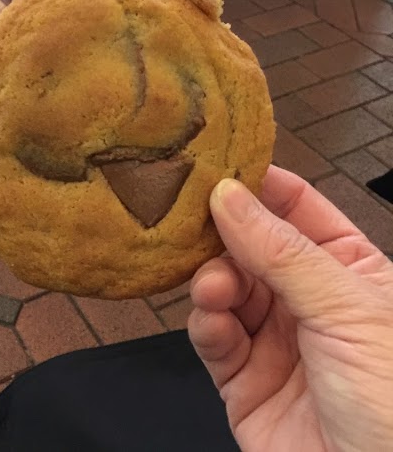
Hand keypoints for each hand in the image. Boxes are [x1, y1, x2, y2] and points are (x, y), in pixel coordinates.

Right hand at [188, 165, 392, 451]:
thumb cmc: (392, 402)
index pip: (298, 207)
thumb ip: (282, 250)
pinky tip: (214, 321)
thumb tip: (229, 195)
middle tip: (196, 223)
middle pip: (251, 244)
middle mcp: (308, 298)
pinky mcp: (243, 379)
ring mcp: (274, 338)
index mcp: (349, 268)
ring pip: (226, 285)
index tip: (218, 166)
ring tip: (213, 287)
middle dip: (224, 234)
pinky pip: (213, 335)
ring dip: (212, 279)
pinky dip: (206, 322)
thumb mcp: (347, 309)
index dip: (259, 184)